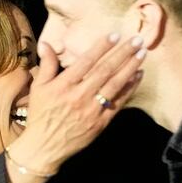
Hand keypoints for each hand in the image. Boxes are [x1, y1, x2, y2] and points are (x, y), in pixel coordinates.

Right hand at [9, 33, 145, 173]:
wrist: (44, 147)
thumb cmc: (41, 115)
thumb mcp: (39, 88)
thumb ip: (46, 65)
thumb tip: (46, 43)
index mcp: (64, 85)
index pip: (86, 61)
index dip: (102, 47)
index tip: (115, 35)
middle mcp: (79, 95)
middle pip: (105, 70)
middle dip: (123, 53)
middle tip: (138, 40)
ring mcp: (91, 110)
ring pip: (115, 85)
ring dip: (130, 68)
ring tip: (142, 54)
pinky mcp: (100, 123)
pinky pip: (118, 103)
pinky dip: (129, 89)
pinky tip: (138, 76)